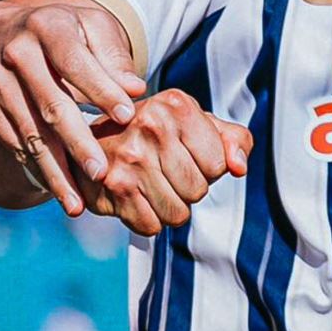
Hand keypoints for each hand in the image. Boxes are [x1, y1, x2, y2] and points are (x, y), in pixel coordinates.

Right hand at [0, 2, 146, 215]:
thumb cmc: (62, 33)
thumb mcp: (89, 27)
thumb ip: (113, 56)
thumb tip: (135, 89)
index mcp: (47, 27)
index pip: (75, 62)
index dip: (101, 90)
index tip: (127, 116)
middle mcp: (16, 55)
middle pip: (50, 105)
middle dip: (77, 143)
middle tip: (102, 173)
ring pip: (30, 135)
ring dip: (55, 172)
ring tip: (77, 205)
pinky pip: (15, 146)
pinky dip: (38, 171)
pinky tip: (59, 191)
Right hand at [79, 89, 251, 235]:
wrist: (92, 141)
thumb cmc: (154, 133)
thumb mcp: (198, 124)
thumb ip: (233, 141)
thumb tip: (239, 167)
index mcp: (176, 105)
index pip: (219, 164)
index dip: (209, 169)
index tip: (190, 157)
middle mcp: (150, 125)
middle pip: (198, 191)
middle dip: (190, 190)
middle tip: (170, 173)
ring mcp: (129, 156)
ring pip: (176, 213)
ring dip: (170, 207)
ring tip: (155, 185)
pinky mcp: (112, 185)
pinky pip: (151, 225)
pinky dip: (149, 219)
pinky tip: (138, 197)